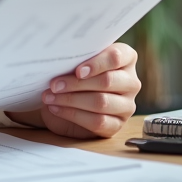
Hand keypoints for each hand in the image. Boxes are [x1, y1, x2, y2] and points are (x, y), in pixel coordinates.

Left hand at [6, 43, 139, 138]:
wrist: (69, 98)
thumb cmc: (74, 73)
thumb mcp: (77, 61)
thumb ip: (76, 57)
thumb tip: (61, 57)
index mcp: (126, 58)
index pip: (116, 57)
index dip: (97, 64)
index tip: (77, 70)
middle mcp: (131, 82)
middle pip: (107, 81)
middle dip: (76, 83)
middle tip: (54, 85)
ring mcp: (127, 105)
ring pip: (101, 102)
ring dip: (70, 100)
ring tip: (50, 97)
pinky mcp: (117, 124)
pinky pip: (97, 121)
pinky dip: (73, 114)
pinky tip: (56, 108)